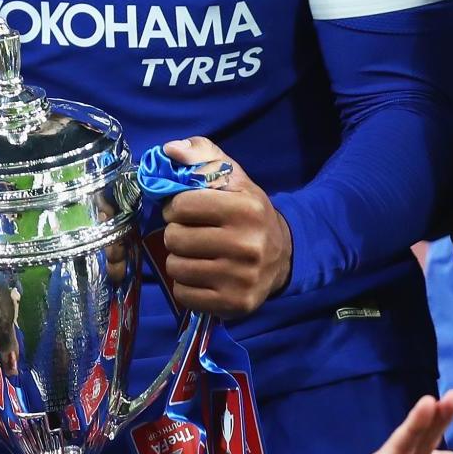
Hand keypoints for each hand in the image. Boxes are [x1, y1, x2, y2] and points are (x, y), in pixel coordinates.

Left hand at [159, 137, 293, 315]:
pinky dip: (185, 285)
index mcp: (245, 208)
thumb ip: (201, 155)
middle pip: (175, 238)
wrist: (283, 255)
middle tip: (190, 233)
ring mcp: (241, 278)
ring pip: (176, 267)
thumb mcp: (232, 176)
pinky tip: (201, 275)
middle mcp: (247, 245)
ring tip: (195, 254)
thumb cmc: (248, 211)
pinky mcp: (235, 303)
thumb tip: (169, 149)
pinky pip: (184, 294)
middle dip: (176, 233)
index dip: (175, 206)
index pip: (181, 205)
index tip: (184, 210)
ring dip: (178, 260)